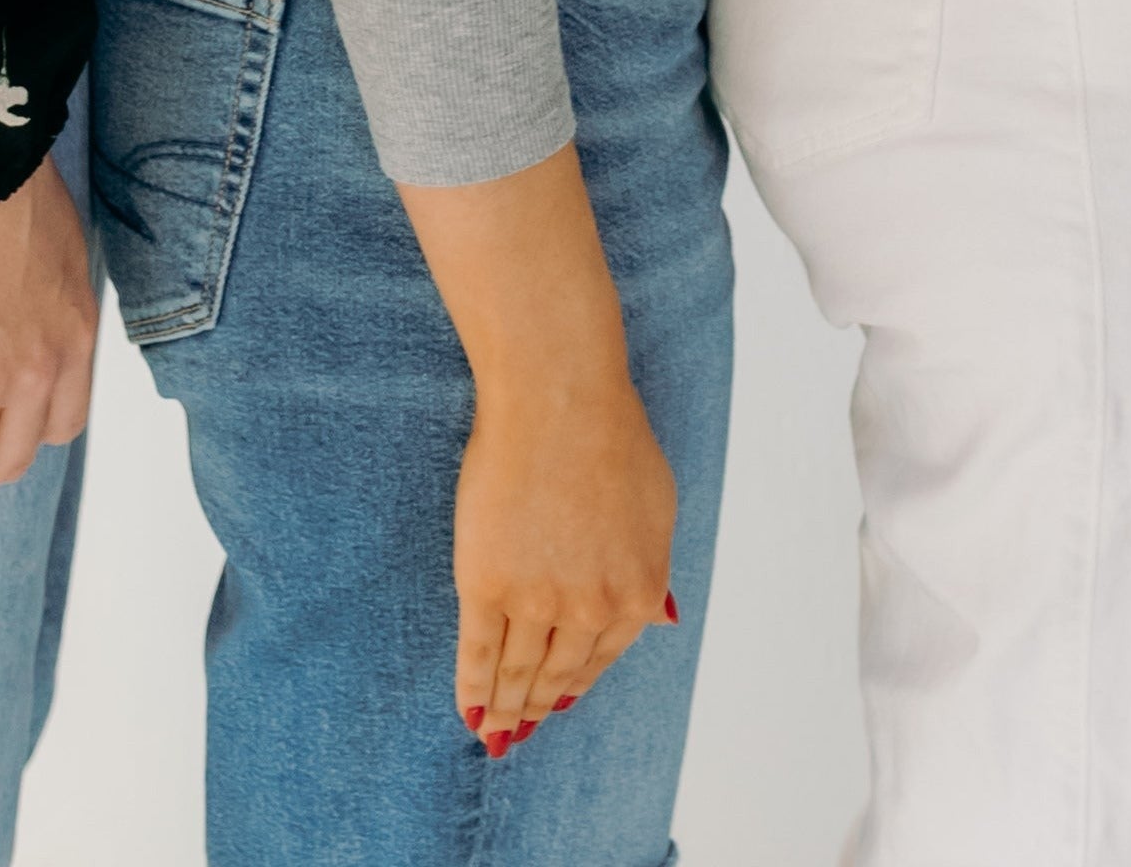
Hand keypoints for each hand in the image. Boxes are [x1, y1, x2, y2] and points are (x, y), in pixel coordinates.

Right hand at [450, 359, 677, 755]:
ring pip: (518, 671)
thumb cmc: (612, 437)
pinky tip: (469, 706)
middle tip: (520, 729)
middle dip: (538, 707)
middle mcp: (591, 611)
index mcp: (638, 594)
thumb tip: (662, 619)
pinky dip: (472, 686)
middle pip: (558, 674)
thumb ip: (653, 570)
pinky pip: (478, 652)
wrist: (560, 400)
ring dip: (504, 706)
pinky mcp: (486, 585)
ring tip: (492, 725)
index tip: (561, 704)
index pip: (602, 659)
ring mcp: (536, 602)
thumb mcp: (658, 509)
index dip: (576, 686)